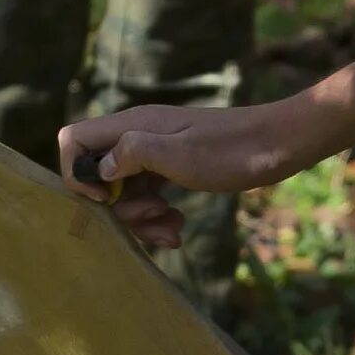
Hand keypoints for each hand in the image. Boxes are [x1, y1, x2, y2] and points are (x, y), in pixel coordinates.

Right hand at [55, 101, 331, 249]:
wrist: (279, 145)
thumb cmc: (233, 150)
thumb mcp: (182, 155)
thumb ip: (135, 154)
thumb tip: (100, 169)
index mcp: (132, 125)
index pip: (74, 140)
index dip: (77, 173)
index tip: (103, 199)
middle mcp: (136, 137)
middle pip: (97, 175)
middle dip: (117, 207)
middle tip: (154, 214)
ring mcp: (154, 154)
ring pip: (123, 192)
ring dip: (140, 218)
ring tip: (173, 229)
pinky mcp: (171, 170)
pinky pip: (147, 197)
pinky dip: (156, 217)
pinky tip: (178, 229)